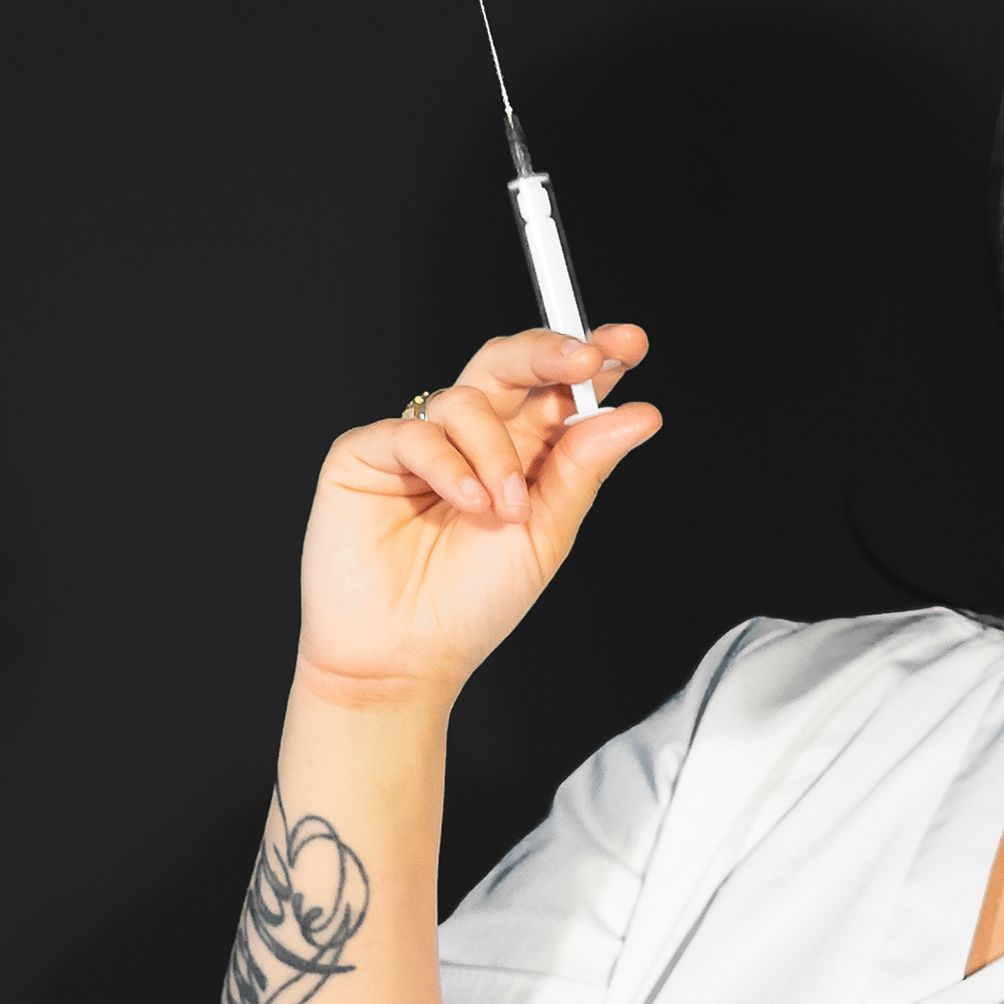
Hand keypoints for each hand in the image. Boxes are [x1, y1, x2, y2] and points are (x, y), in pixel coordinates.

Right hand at [296, 326, 660, 708]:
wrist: (403, 658)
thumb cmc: (470, 605)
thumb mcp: (546, 534)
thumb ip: (583, 469)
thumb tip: (637, 413)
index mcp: (520, 454)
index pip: (556, 389)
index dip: (592, 358)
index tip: (629, 345)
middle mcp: (471, 440)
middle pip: (508, 365)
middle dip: (550, 353)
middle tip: (585, 360)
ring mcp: (418, 443)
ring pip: (466, 398)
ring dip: (497, 451)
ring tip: (505, 508)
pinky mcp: (366, 454)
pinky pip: (413, 431)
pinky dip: (448, 464)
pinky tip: (466, 501)